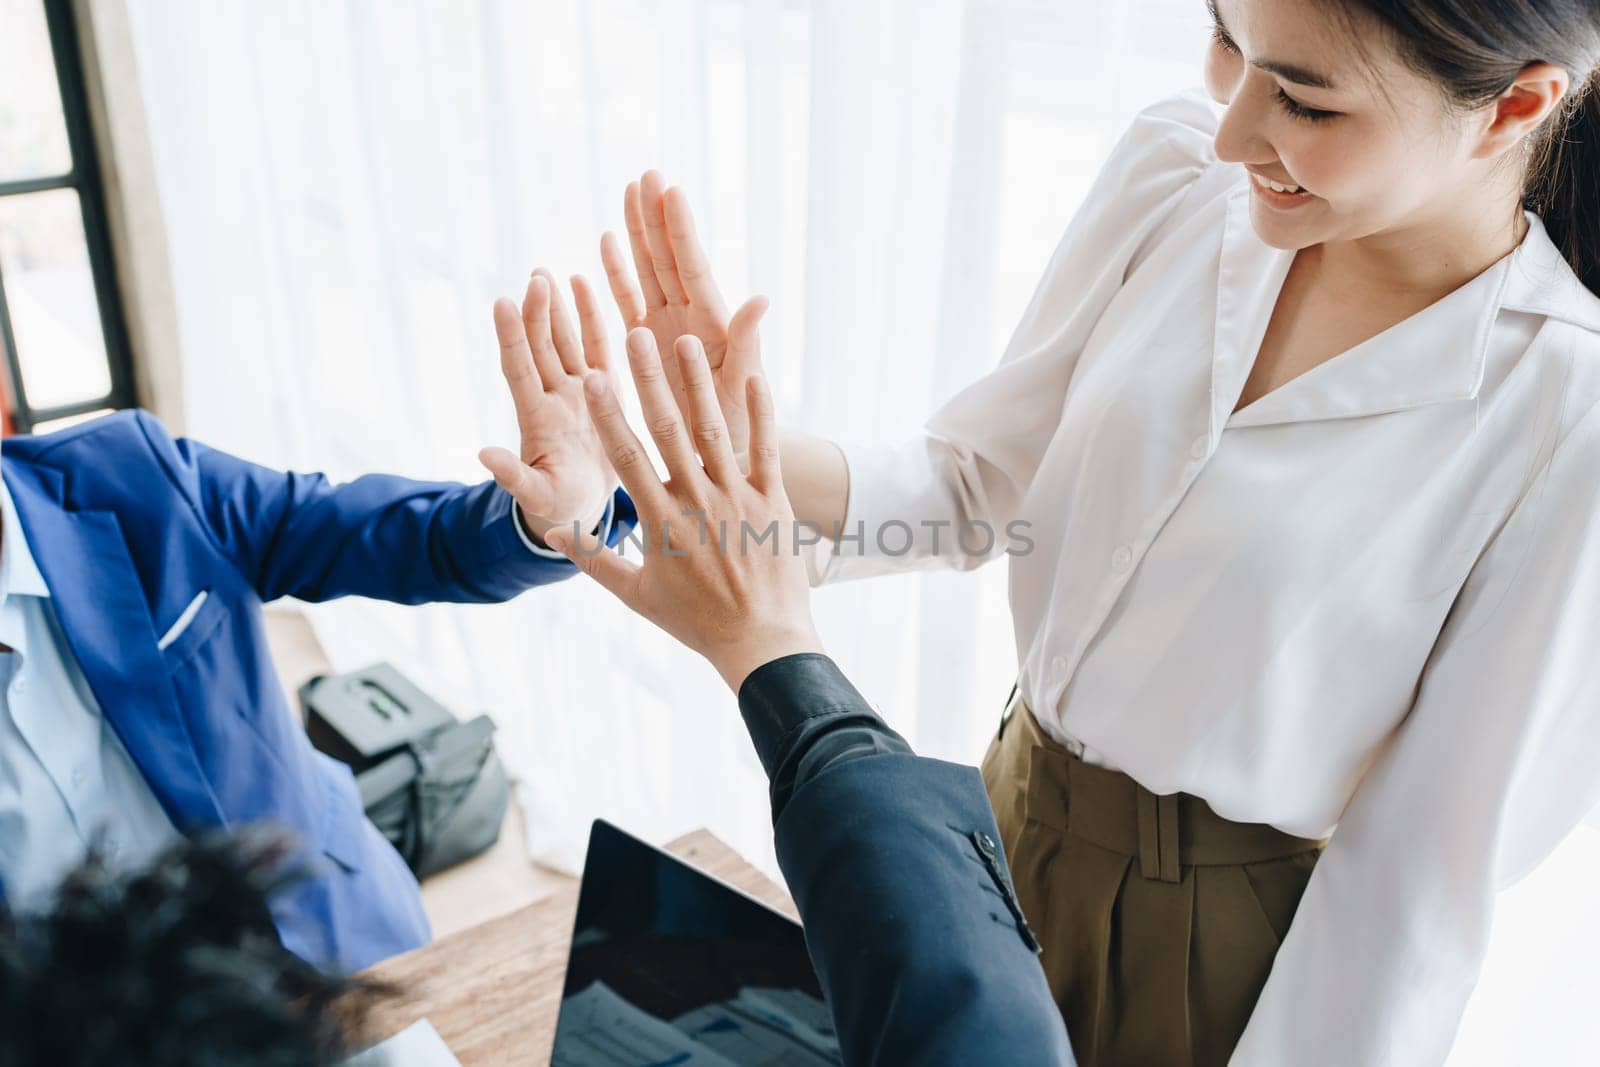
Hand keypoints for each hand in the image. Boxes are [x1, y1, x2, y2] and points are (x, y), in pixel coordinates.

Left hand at [478, 270, 617, 544]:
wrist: (582, 507)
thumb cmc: (557, 507)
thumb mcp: (536, 497)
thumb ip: (513, 478)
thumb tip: (483, 455)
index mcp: (538, 421)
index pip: (520, 371)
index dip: (511, 338)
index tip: (501, 303)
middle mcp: (553, 399)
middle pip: (541, 348)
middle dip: (537, 312)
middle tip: (536, 276)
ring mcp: (576, 392)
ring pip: (565, 342)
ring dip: (556, 308)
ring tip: (547, 274)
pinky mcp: (602, 390)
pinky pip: (597, 348)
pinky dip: (591, 318)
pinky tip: (583, 285)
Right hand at [543, 327, 822, 691]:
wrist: (760, 641)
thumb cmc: (695, 620)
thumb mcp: (637, 595)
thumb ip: (593, 560)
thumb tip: (553, 535)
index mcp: (660, 521)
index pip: (627, 457)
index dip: (608, 414)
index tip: (593, 377)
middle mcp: (697, 502)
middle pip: (668, 430)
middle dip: (649, 380)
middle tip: (636, 335)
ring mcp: (738, 499)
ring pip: (715, 431)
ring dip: (700, 384)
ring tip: (688, 342)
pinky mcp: (773, 502)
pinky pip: (767, 451)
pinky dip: (761, 415)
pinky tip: (755, 378)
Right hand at [601, 170, 769, 457]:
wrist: (719, 453)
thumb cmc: (739, 422)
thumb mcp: (743, 382)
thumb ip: (747, 342)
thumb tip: (762, 299)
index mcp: (711, 321)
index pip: (691, 266)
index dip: (680, 229)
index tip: (671, 190)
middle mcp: (688, 316)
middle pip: (668, 257)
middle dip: (656, 216)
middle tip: (647, 175)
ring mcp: (666, 325)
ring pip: (647, 270)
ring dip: (636, 233)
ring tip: (628, 192)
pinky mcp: (645, 342)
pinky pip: (627, 300)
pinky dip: (616, 273)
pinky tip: (605, 242)